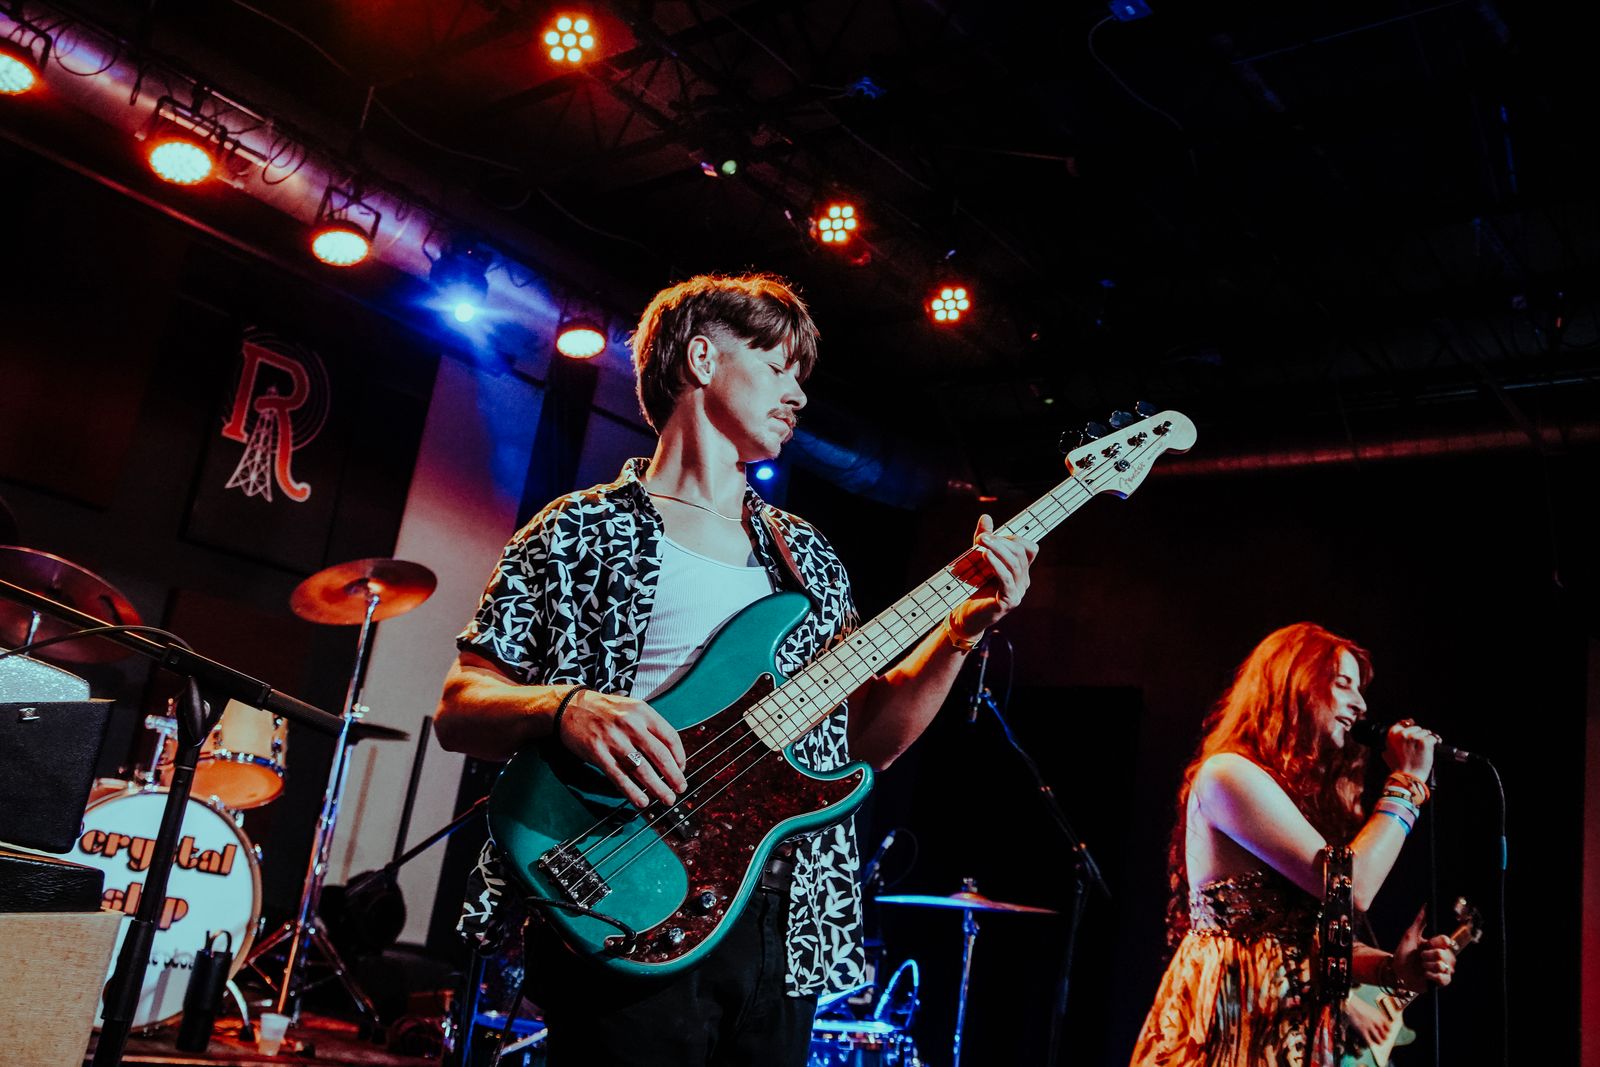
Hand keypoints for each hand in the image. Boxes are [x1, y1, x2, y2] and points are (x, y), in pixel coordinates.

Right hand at [555, 690, 687, 807]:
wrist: (569, 706)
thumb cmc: (604, 710)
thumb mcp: (631, 708)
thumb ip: (649, 726)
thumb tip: (668, 753)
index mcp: (642, 712)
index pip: (670, 737)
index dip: (680, 756)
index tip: (682, 769)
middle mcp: (630, 724)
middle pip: (660, 755)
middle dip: (673, 776)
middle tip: (680, 789)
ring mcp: (614, 739)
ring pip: (642, 769)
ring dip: (657, 787)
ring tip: (666, 799)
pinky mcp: (598, 752)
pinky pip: (619, 776)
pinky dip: (632, 792)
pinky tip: (642, 801)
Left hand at [950, 515, 1039, 640]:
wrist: (966, 615)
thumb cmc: (973, 587)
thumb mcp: (977, 558)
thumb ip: (984, 539)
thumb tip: (986, 516)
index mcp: (1020, 571)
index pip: (1028, 548)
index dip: (1013, 538)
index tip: (991, 536)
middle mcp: (1023, 581)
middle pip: (1021, 553)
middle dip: (1002, 541)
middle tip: (982, 537)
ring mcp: (1018, 592)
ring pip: (1015, 564)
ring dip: (998, 549)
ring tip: (981, 542)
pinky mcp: (1008, 601)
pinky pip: (1007, 579)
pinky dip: (996, 565)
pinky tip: (985, 555)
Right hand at [1343, 993, 1395, 1048]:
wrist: (1350, 1004)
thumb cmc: (1360, 1007)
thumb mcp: (1372, 1011)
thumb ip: (1379, 1018)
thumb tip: (1383, 1027)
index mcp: (1380, 1016)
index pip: (1389, 1028)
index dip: (1388, 1032)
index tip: (1387, 1033)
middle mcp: (1377, 1022)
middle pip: (1385, 1035)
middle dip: (1384, 1038)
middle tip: (1382, 1039)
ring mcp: (1370, 1027)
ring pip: (1379, 1040)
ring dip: (1379, 1042)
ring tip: (1377, 1042)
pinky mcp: (1362, 1031)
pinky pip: (1369, 1042)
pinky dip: (1370, 1044)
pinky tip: (1369, 1043)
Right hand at [1382, 719, 1436, 780]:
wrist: (1408, 777)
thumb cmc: (1399, 768)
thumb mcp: (1387, 755)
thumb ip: (1387, 747)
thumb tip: (1387, 746)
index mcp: (1392, 735)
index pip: (1402, 724)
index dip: (1409, 728)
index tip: (1413, 733)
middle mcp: (1402, 734)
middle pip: (1416, 728)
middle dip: (1419, 735)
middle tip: (1417, 748)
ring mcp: (1414, 737)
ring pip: (1425, 732)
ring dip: (1427, 740)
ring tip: (1423, 750)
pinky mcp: (1425, 742)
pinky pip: (1433, 738)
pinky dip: (1434, 743)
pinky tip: (1431, 749)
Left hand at [1393, 907, 1458, 990]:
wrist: (1397, 971)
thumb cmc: (1403, 952)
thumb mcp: (1410, 935)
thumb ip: (1420, 921)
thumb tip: (1426, 905)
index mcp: (1438, 945)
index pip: (1446, 940)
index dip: (1434, 943)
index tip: (1426, 944)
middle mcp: (1445, 957)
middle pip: (1442, 954)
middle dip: (1426, 956)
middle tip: (1420, 957)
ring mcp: (1445, 970)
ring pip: (1441, 966)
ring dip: (1426, 966)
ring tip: (1421, 967)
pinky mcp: (1443, 982)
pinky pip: (1442, 978)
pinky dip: (1430, 976)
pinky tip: (1425, 975)